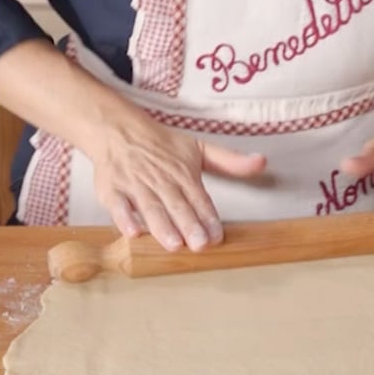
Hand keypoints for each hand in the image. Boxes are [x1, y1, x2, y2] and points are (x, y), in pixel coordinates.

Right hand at [87, 106, 266, 250]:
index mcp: (184, 173)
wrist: (118, 130)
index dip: (208, 218)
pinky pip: (118, 205)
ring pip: (150, 207)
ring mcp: (135, 185)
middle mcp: (161, 180)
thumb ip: (230, 162)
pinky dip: (124, 218)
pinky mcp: (112, 190)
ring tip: (173, 244)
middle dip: (188, 225)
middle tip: (199, 245)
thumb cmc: (161, 146)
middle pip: (176, 205)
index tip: (217, 236)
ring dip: (162, 226)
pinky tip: (132, 233)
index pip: (199, 199)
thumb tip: (261, 162)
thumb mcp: (199, 148)